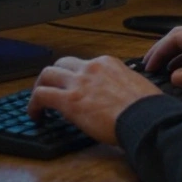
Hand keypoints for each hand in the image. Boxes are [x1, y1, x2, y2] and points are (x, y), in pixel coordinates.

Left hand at [27, 56, 162, 144]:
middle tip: (51, 89)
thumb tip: (119, 97)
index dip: (76, 77)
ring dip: (40, 87)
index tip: (75, 88)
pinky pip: (41, 95)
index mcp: (109, 63)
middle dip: (54, 76)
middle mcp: (91, 67)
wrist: (146, 119)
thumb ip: (122, 86)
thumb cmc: (148, 109)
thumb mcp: (137, 86)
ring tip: (38, 102)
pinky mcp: (69, 100)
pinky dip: (34, 104)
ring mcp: (79, 82)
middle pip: (62, 63)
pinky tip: (35, 115)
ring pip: (47, 74)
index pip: (84, 64)